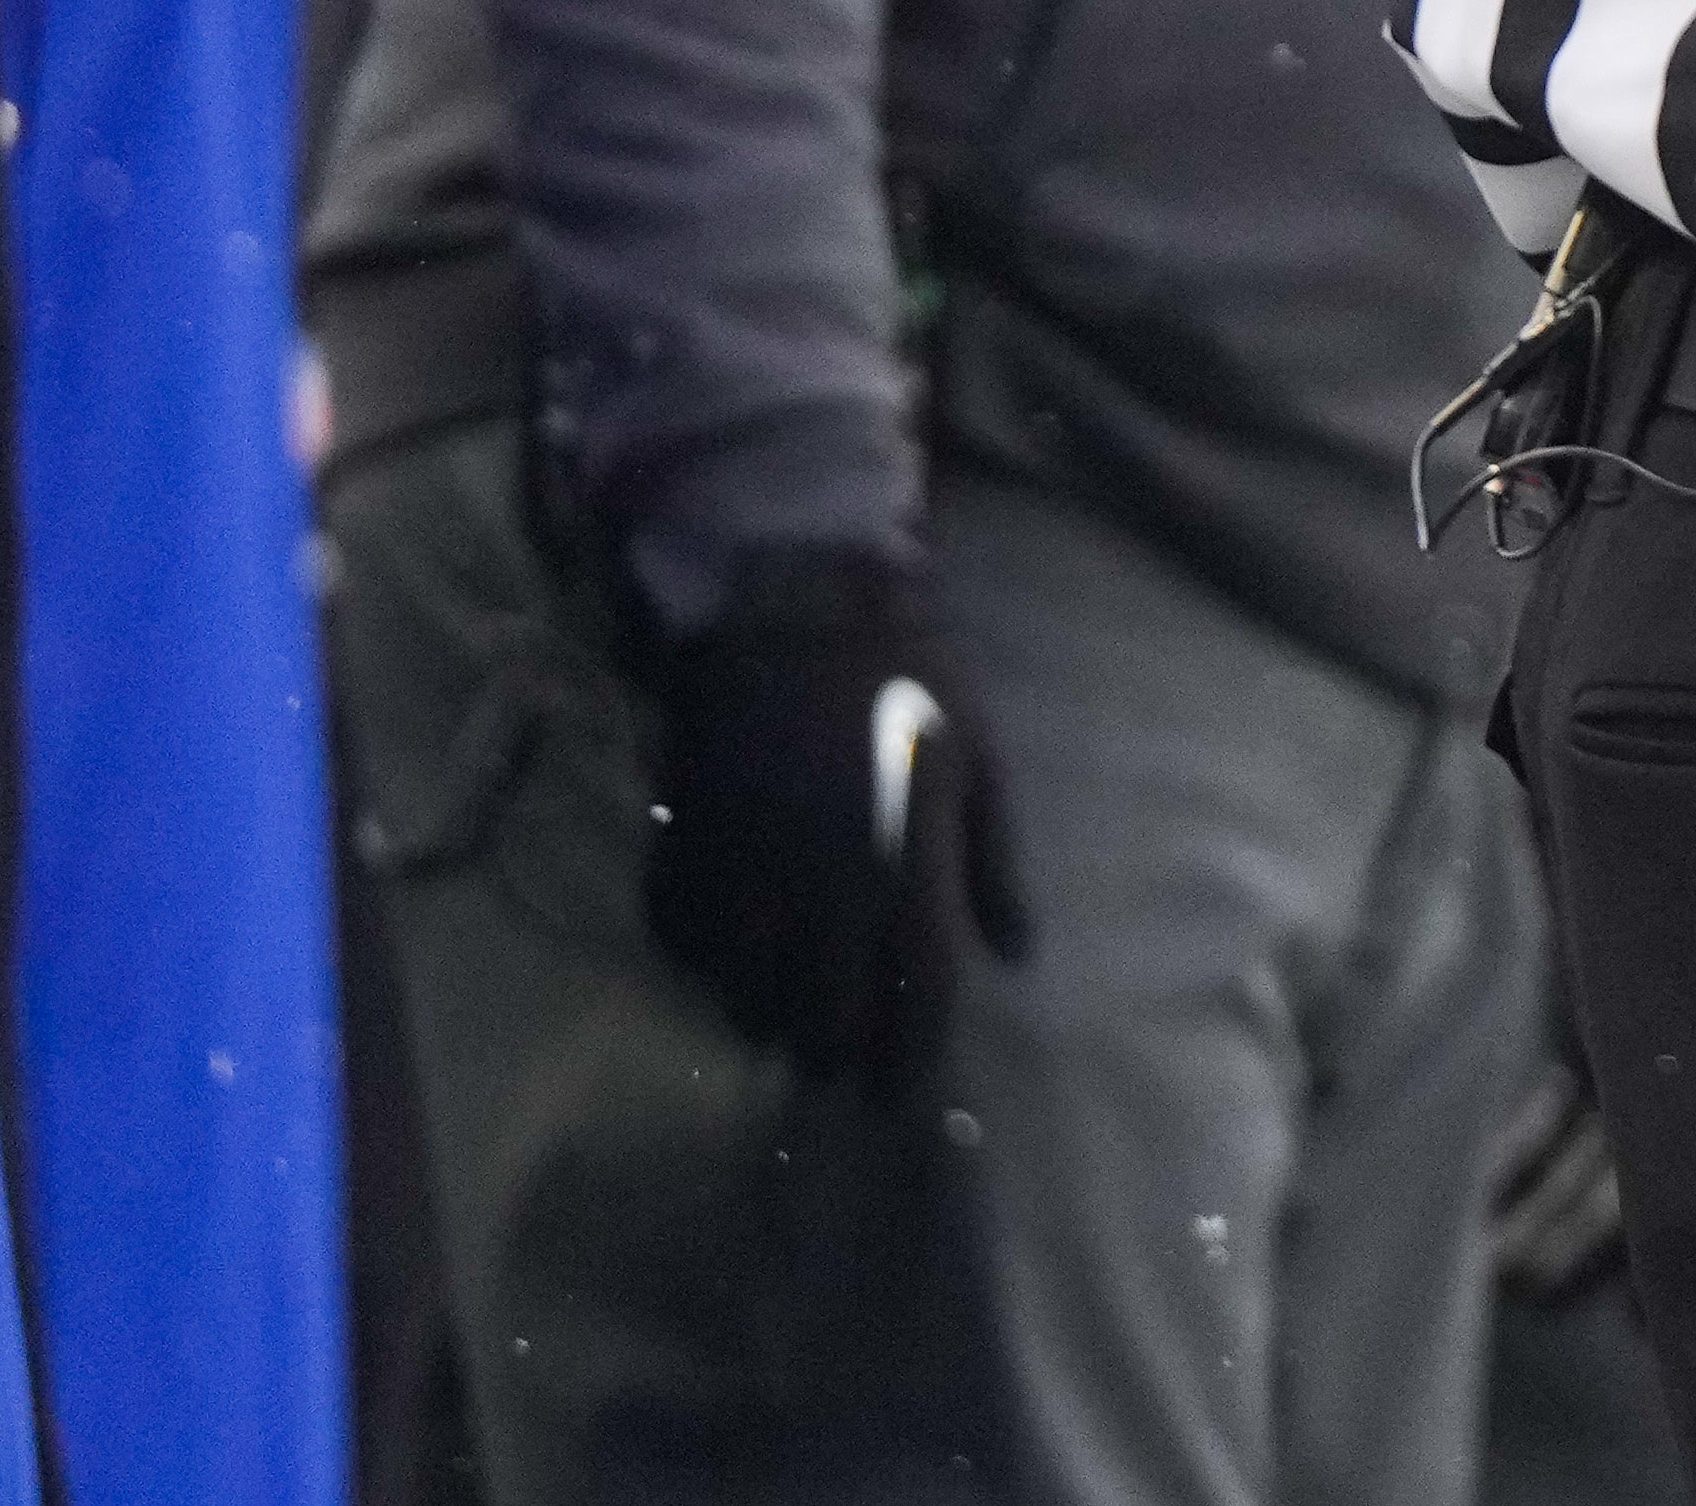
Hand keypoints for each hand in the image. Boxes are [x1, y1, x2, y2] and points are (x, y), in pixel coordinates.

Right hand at [644, 549, 1034, 1080]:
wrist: (795, 600)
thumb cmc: (904, 677)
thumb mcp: (978, 757)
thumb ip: (994, 861)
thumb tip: (1015, 952)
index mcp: (906, 860)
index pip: (917, 989)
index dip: (912, 1055)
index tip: (899, 1096)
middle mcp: (826, 883)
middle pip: (821, 1012)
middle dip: (830, 1052)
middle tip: (835, 1065)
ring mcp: (749, 868)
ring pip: (742, 989)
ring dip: (761, 1017)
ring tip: (777, 1022)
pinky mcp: (690, 842)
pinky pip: (680, 937)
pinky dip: (697, 965)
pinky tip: (717, 965)